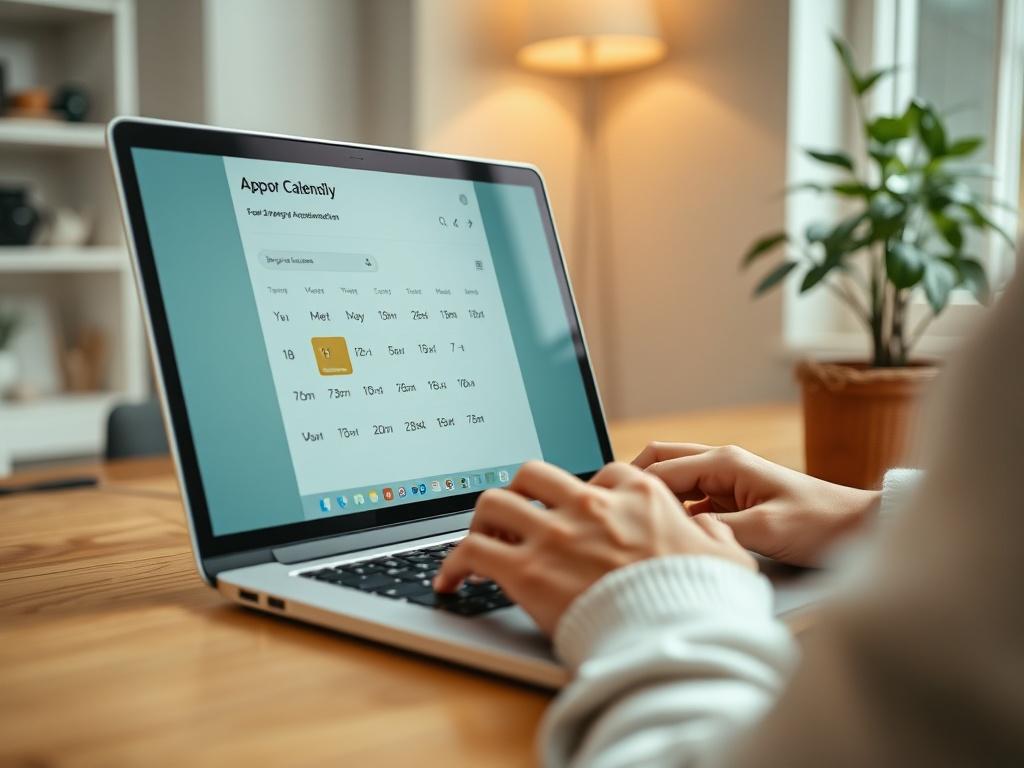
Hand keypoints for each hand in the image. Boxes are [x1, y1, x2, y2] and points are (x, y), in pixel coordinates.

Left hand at [434, 461, 754, 635]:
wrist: (678, 640)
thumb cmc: (705, 602)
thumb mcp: (729, 558)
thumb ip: (713, 536)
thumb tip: (710, 530)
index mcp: (637, 494)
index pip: (597, 476)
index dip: (580, 497)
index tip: (572, 516)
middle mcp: (590, 504)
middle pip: (532, 475)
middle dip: (519, 494)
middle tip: (515, 519)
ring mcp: (555, 534)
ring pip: (494, 503)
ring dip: (483, 522)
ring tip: (480, 544)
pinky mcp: (526, 571)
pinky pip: (471, 551)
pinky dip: (453, 564)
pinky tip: (450, 581)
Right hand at [633, 443, 880, 566]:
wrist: (860, 528)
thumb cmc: (820, 523)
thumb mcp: (765, 530)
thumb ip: (715, 530)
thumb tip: (674, 535)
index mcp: (725, 462)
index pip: (660, 467)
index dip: (630, 485)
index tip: (607, 506)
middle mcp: (722, 464)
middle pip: (660, 461)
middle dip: (633, 482)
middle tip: (611, 509)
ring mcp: (727, 481)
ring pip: (673, 481)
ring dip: (653, 499)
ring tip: (631, 525)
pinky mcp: (733, 500)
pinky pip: (691, 501)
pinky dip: (673, 513)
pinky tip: (666, 536)